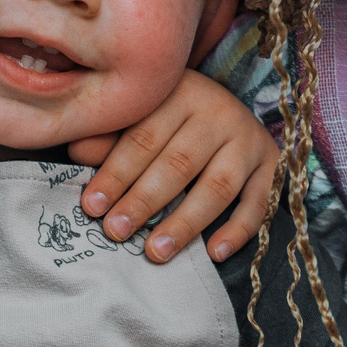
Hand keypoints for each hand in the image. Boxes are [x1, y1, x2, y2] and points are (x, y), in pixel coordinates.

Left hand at [67, 70, 275, 264]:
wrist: (227, 105)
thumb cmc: (169, 116)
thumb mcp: (140, 115)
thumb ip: (109, 135)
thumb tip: (76, 153)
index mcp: (178, 93)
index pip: (143, 137)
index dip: (115, 173)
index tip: (91, 207)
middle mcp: (217, 111)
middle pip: (178, 163)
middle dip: (144, 201)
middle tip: (116, 232)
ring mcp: (247, 138)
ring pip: (217, 186)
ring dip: (185, 222)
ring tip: (156, 251)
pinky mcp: (270, 163)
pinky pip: (258, 201)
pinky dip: (238, 230)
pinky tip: (214, 253)